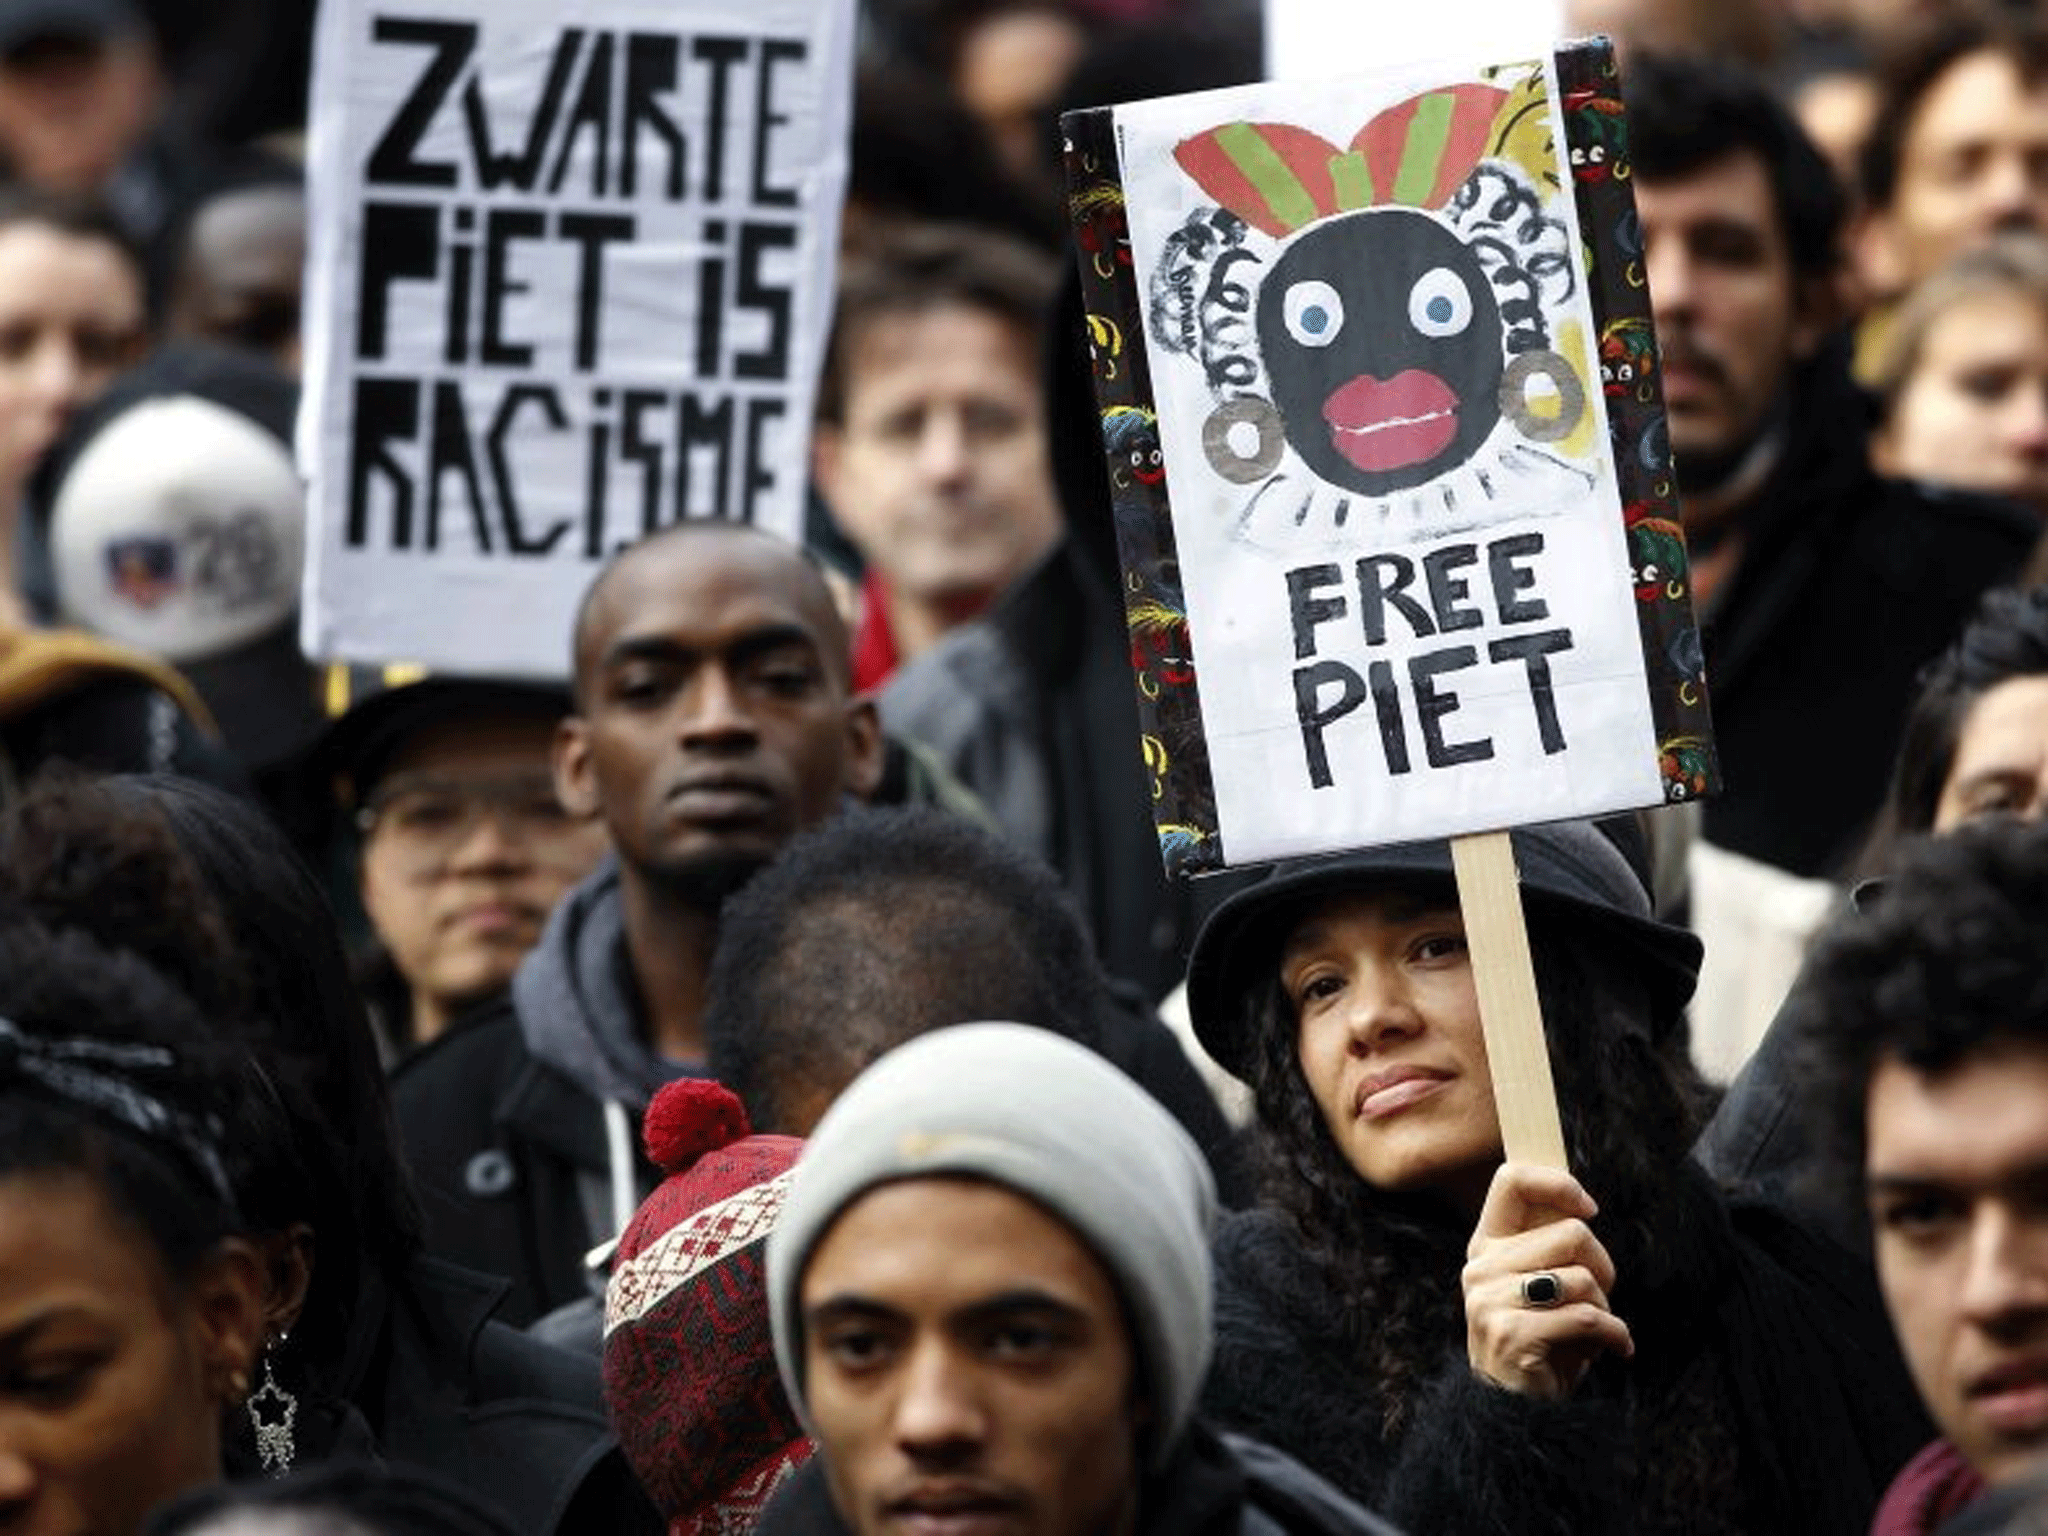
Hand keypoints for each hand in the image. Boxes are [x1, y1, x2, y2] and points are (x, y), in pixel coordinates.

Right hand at [1462, 1161, 1633, 1397]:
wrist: (1515, 1412)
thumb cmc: (1540, 1343)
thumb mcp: (1540, 1288)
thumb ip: (1551, 1250)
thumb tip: (1583, 1210)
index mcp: (1485, 1246)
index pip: (1511, 1181)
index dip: (1557, 1183)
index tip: (1589, 1208)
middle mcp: (1480, 1267)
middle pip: (1572, 1233)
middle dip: (1603, 1268)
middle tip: (1601, 1297)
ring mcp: (1490, 1300)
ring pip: (1582, 1277)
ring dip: (1606, 1307)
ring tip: (1598, 1329)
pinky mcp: (1511, 1333)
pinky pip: (1587, 1318)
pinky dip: (1615, 1335)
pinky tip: (1617, 1348)